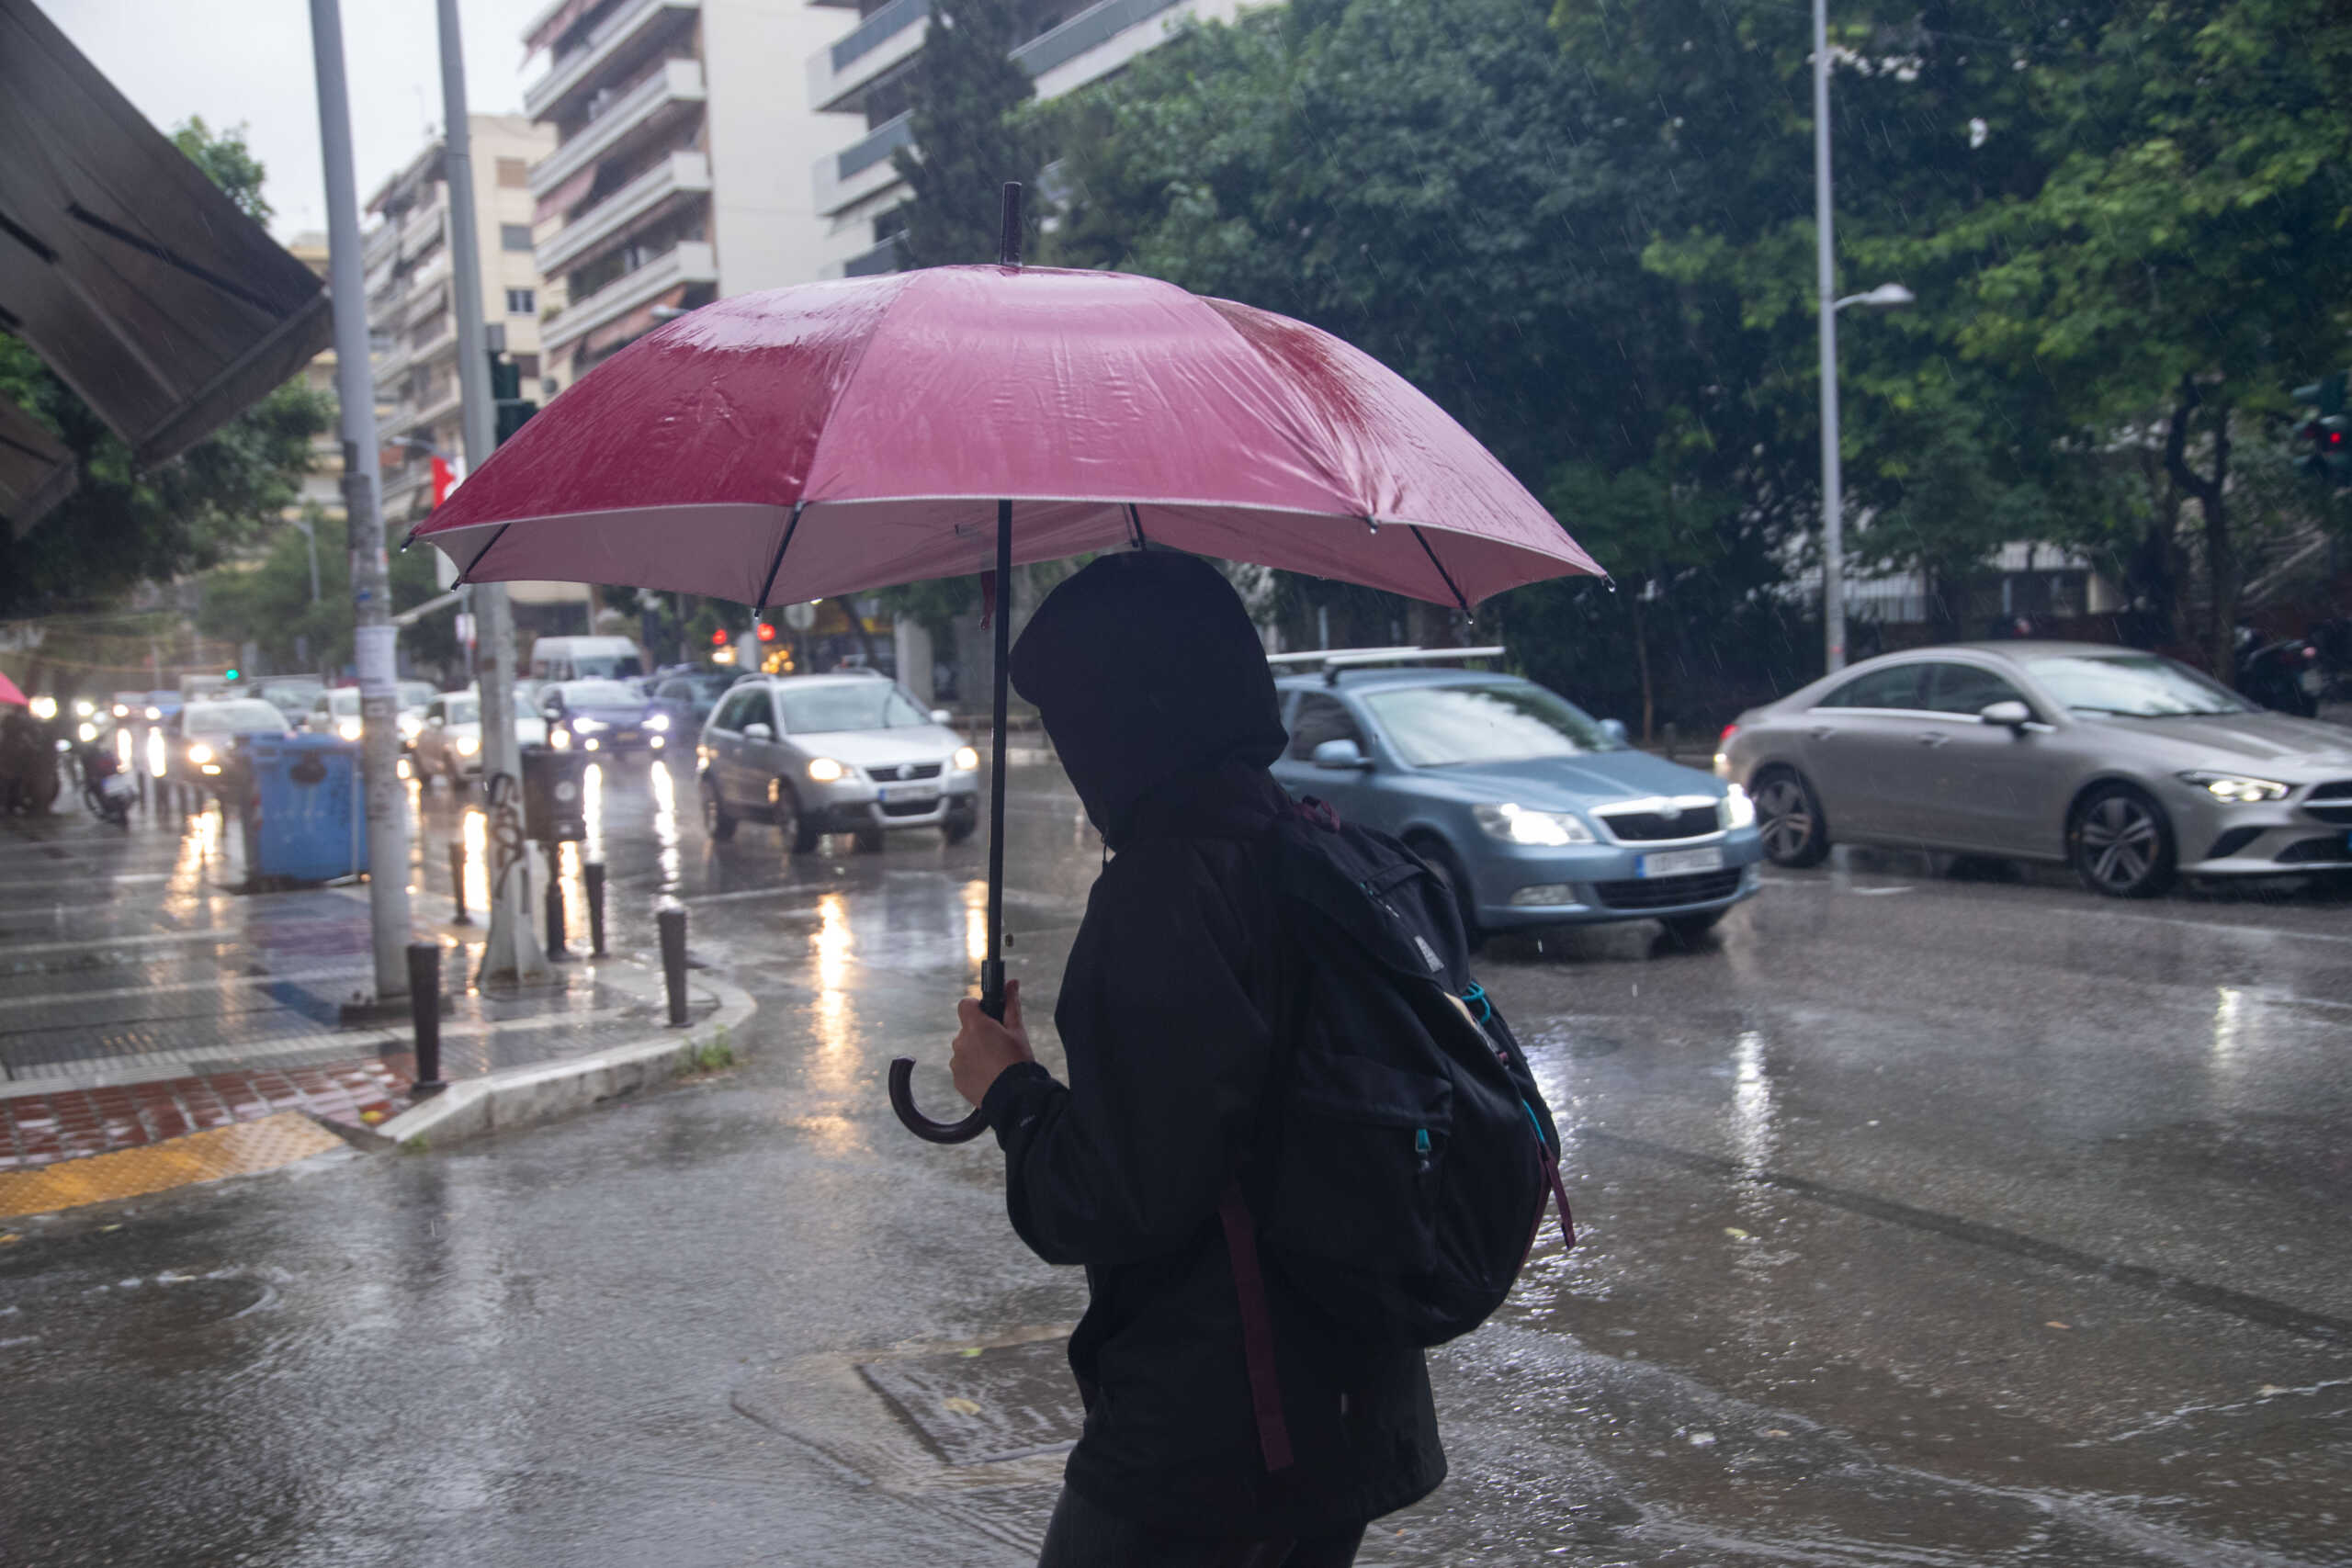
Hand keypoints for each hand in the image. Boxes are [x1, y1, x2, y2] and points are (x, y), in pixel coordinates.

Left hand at [951, 979, 1032, 1108]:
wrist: (1014, 1097)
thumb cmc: (1017, 1061)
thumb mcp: (1018, 1030)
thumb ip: (1011, 1003)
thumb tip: (1011, 982)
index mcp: (975, 1026)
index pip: (965, 1005)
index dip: (976, 1007)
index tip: (987, 1015)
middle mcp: (961, 1042)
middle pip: (966, 1030)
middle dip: (979, 1034)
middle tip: (999, 1045)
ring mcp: (956, 1062)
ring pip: (964, 1050)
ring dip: (975, 1053)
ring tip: (996, 1065)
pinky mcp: (956, 1079)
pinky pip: (963, 1068)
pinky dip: (973, 1070)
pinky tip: (989, 1077)